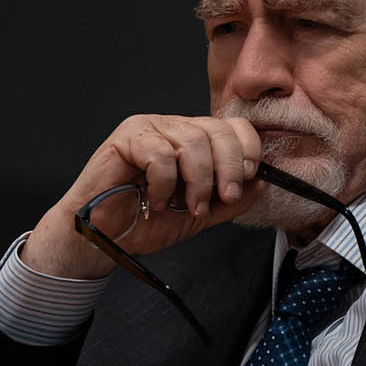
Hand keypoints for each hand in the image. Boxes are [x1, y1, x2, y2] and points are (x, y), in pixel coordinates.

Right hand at [24, 115, 263, 278]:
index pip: (232, 126)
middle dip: (229, 167)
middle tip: (224, 196)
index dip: (247, 148)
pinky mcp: (126, 138)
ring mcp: (150, 129)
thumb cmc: (143, 222)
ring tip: (186, 206)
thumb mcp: (199, 216)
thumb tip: (262, 185)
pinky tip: (155, 198)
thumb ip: (229, 201)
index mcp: (194, 141)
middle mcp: (174, 128)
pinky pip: (160, 153)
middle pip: (217, 129)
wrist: (103, 239)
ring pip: (192, 141)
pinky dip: (164, 182)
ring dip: (197, 181)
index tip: (250, 178)